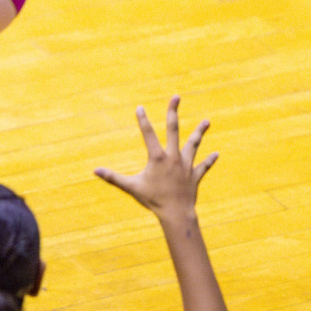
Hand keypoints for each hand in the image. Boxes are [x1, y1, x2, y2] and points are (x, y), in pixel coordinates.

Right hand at [94, 96, 217, 220]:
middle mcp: (173, 157)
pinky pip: (203, 166)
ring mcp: (186, 166)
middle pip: (174, 130)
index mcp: (157, 158)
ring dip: (199, 132)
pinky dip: (209, 160)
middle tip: (176, 97)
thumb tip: (95, 170)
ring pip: (194, 145)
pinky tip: (216, 154)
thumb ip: (113, 177)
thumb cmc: (153, 200)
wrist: (176, 213)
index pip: (148, 134)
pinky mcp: (194, 176)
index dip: (143, 120)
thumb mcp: (131, 187)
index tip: (140, 107)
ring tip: (207, 121)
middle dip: (173, 112)